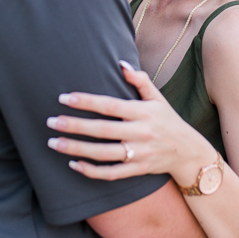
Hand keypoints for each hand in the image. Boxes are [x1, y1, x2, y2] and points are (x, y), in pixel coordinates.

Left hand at [48, 61, 214, 186]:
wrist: (188, 152)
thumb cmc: (168, 121)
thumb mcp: (158, 99)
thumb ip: (140, 81)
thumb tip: (120, 64)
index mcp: (144, 113)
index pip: (110, 106)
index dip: (86, 102)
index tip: (64, 98)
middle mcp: (141, 133)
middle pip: (102, 130)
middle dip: (74, 126)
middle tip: (50, 122)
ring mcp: (139, 154)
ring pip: (102, 153)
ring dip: (75, 149)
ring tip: (53, 143)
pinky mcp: (137, 170)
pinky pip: (110, 173)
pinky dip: (90, 171)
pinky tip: (73, 164)